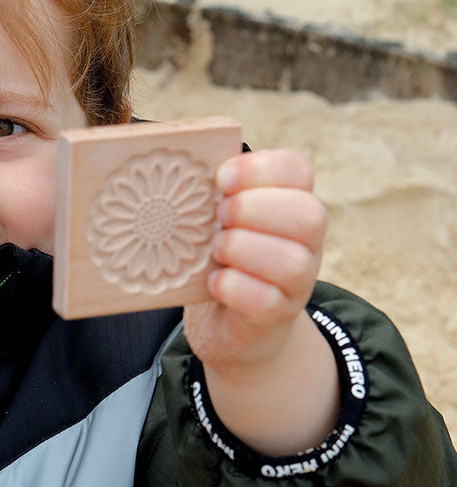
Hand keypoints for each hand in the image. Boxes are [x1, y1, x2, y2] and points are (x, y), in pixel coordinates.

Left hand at [184, 148, 326, 373]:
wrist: (233, 323)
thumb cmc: (222, 257)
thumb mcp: (220, 220)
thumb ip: (213, 193)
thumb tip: (178, 163)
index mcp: (292, 203)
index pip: (296, 170)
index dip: (259, 169)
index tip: (221, 178)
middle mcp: (306, 241)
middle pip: (307, 214)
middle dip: (253, 209)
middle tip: (218, 217)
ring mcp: (299, 282)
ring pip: (292, 261)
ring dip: (243, 249)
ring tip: (215, 250)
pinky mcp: (278, 316)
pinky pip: (266, 301)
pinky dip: (234, 287)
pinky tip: (213, 282)